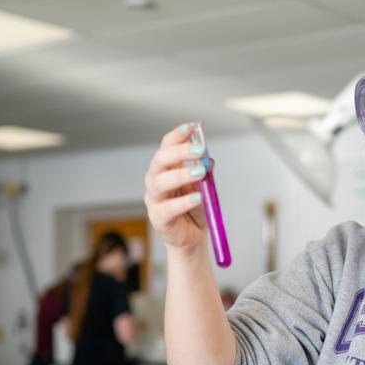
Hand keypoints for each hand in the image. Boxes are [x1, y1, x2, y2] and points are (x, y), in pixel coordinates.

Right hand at [144, 123, 208, 254]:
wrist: (192, 237)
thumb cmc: (194, 209)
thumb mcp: (202, 186)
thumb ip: (203, 171)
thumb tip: (209, 158)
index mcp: (166, 169)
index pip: (165, 147)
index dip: (176, 136)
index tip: (190, 127)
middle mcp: (155, 181)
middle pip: (160, 161)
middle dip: (179, 152)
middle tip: (199, 150)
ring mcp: (155, 200)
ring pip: (159, 183)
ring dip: (181, 175)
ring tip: (200, 172)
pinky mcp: (158, 218)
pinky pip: (167, 208)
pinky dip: (183, 202)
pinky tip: (197, 198)